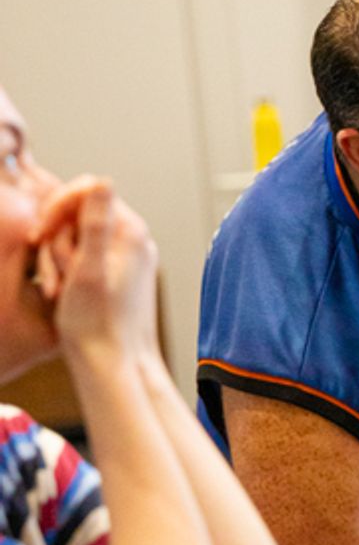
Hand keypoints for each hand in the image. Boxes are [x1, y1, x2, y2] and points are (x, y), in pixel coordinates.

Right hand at [34, 179, 158, 360]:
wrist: (115, 364)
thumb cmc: (97, 323)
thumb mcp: (87, 269)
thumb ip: (95, 223)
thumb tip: (103, 180)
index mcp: (130, 231)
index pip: (86, 191)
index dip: (55, 209)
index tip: (37, 237)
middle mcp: (134, 238)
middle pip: (78, 215)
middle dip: (57, 243)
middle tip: (55, 277)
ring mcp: (127, 255)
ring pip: (76, 237)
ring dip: (58, 261)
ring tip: (59, 291)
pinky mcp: (118, 272)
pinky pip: (83, 257)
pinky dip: (67, 272)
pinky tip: (62, 294)